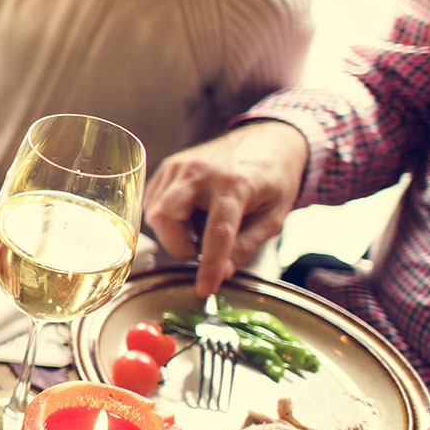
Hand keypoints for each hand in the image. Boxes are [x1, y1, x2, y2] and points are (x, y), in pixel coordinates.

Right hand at [143, 121, 308, 297]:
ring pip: (155, 211)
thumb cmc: (275, 178)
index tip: (204, 290)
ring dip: (173, 231)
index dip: (208, 266)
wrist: (268, 138)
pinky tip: (190, 215)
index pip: (216, 234)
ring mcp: (181, 165)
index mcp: (234, 184)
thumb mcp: (274, 217)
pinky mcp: (171, 165)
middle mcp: (201, 172)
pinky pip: (154, 200)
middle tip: (200, 251)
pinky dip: (167, 217)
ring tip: (200, 228)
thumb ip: (246, 245)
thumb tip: (221, 272)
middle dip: (178, 245)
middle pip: (166, 218)